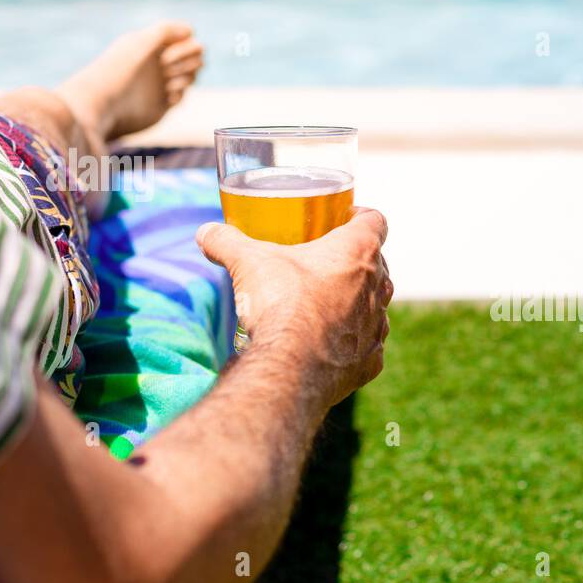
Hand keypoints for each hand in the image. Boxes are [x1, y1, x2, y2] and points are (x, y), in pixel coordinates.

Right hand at [196, 208, 392, 406]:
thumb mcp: (248, 262)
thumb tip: (205, 232)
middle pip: (378, 264)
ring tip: (329, 301)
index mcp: (358, 252)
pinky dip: (353, 340)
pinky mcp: (370, 360)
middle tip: (327, 261)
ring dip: (358, 301)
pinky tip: (332, 341)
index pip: (375, 221)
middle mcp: (378, 287)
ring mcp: (377, 326)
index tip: (344, 218)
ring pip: (376, 305)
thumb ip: (227, 241)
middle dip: (356, 261)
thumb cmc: (280, 302)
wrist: (290, 366)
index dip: (361, 216)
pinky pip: (368, 345)